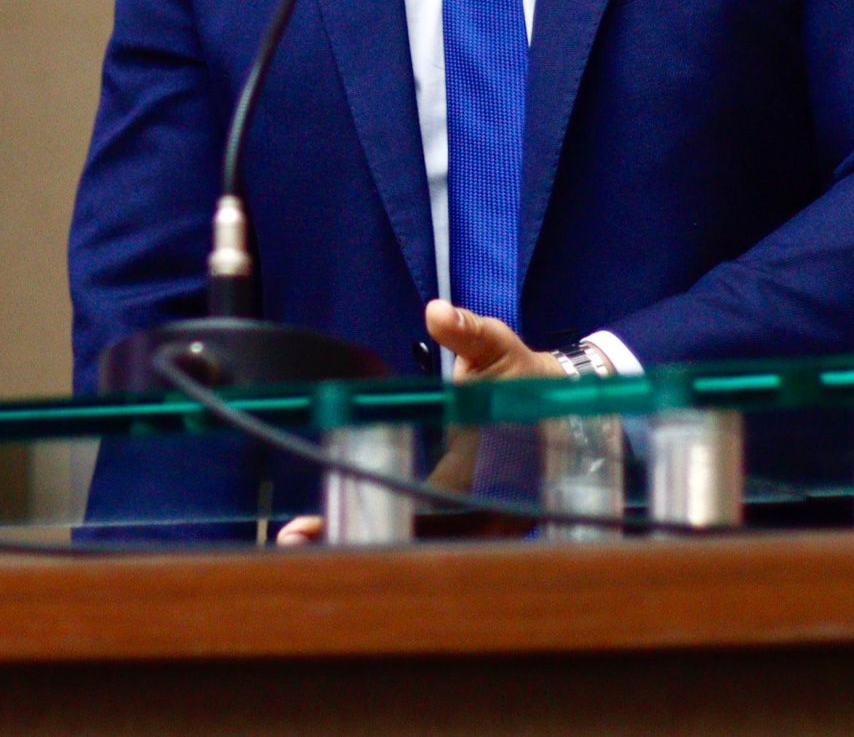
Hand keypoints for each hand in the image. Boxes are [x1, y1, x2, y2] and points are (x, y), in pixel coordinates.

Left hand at [272, 303, 558, 547]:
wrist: (563, 403)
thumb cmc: (525, 374)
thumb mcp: (498, 348)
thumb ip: (467, 333)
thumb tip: (439, 312)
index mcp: (479, 479)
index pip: (415, 513)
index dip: (366, 519)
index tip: (311, 527)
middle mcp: (472, 509)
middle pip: (405, 540)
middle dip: (347, 539)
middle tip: (291, 541)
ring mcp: (466, 515)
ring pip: (408, 541)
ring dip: (356, 538)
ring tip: (295, 541)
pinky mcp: (456, 511)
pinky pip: (413, 528)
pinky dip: (374, 528)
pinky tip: (329, 529)